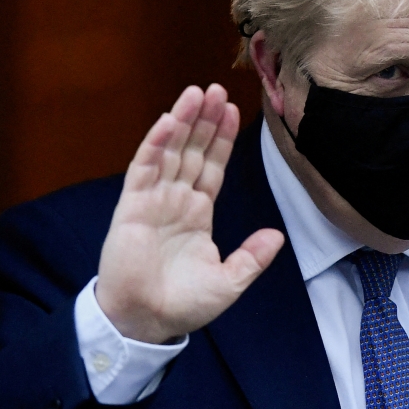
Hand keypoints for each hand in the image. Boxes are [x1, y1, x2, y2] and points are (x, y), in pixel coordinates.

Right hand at [95, 84, 284, 343]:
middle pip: (193, 150)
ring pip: (170, 150)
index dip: (222, 138)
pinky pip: (144, 167)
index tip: (233, 109)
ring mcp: (153, 199)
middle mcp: (176, 199)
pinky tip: (169, 120)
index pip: (213, 166)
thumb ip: (252, 257)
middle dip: (205, 119)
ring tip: (196, 92)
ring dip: (183, 120)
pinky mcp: (131, 206)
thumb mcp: (229, 282)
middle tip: (216, 87)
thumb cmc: (183, 304)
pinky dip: (156, 143)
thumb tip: (277, 235)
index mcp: (198, 212)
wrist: (145, 322)